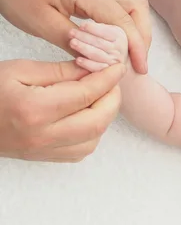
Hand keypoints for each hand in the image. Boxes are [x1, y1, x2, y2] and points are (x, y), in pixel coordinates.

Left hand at [0, 0, 149, 72]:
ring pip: (134, 3)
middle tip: (137, 59)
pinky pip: (122, 3)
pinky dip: (127, 21)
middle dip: (143, 35)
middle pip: (138, 7)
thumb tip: (101, 63)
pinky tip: (118, 38)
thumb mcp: (43, 25)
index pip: (124, 21)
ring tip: (131, 51)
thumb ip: (75, 45)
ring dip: (138, 27)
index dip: (136, 47)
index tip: (140, 69)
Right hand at [0, 59, 124, 161]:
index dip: (106, 79)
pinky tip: (87, 114)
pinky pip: (83, 149)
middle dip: (112, 99)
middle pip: (97, 120)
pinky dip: (93, 131)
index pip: (85, 94)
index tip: (117, 67)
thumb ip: (59, 71)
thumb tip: (93, 68)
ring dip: (104, 116)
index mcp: (34, 108)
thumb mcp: (19, 70)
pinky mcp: (47, 158)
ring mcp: (46, 150)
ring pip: (94, 138)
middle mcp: (43, 135)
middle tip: (112, 82)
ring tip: (100, 96)